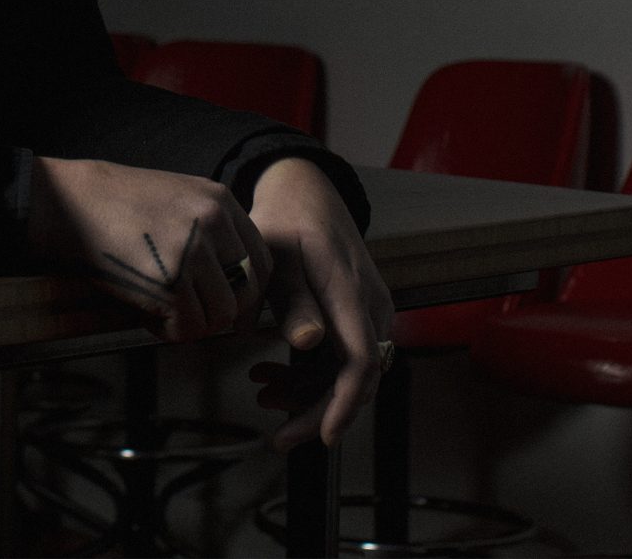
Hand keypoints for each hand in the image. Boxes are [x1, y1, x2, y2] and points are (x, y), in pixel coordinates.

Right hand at [27, 156, 273, 341]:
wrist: (67, 203)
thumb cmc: (113, 206)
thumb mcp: (175, 199)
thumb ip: (208, 232)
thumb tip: (231, 284)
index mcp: (219, 200)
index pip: (261, 261)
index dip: (248, 295)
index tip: (232, 313)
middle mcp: (214, 221)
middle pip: (246, 292)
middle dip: (220, 315)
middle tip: (190, 317)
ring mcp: (193, 249)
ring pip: (220, 316)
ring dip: (191, 324)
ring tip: (159, 311)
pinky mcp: (169, 280)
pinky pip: (188, 328)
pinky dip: (167, 332)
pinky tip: (145, 315)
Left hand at [244, 157, 393, 451]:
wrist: (305, 195)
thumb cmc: (286, 223)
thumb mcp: (277, 256)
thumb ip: (293, 300)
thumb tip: (310, 345)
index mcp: (351, 292)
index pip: (361, 360)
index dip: (345, 403)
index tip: (323, 437)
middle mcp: (371, 307)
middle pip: (357, 378)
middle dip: (317, 412)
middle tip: (277, 437)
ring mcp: (368, 313)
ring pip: (346, 373)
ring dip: (306, 392)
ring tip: (260, 390)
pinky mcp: (357, 318)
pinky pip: (341, 359)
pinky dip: (306, 374)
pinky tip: (269, 375)